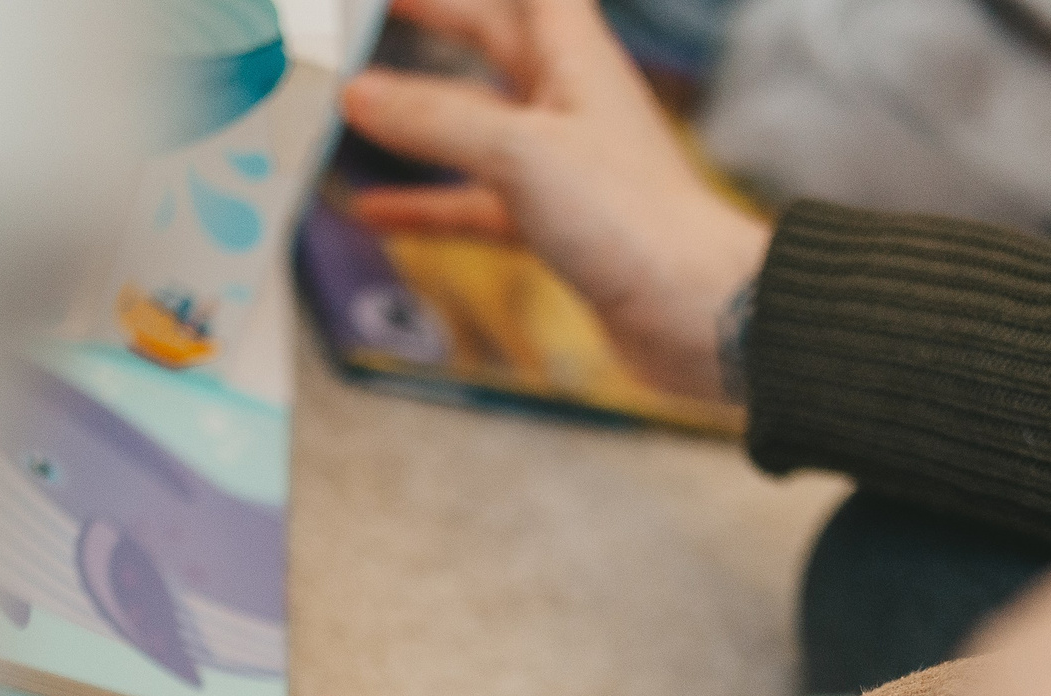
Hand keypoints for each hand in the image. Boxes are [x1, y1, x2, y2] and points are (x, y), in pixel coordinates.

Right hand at [339, 0, 769, 400]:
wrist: (696, 311)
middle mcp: (568, 100)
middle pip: (494, 38)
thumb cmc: (633, 218)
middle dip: (439, 18)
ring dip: (420, 118)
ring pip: (477, 125)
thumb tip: (356, 95)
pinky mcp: (556, 225)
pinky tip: (377, 214)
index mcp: (572, 55)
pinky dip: (427, 205)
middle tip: (379, 10)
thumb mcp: (519, 152)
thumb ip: (434, 120)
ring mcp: (561, 164)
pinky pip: (476, 203)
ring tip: (354, 108)